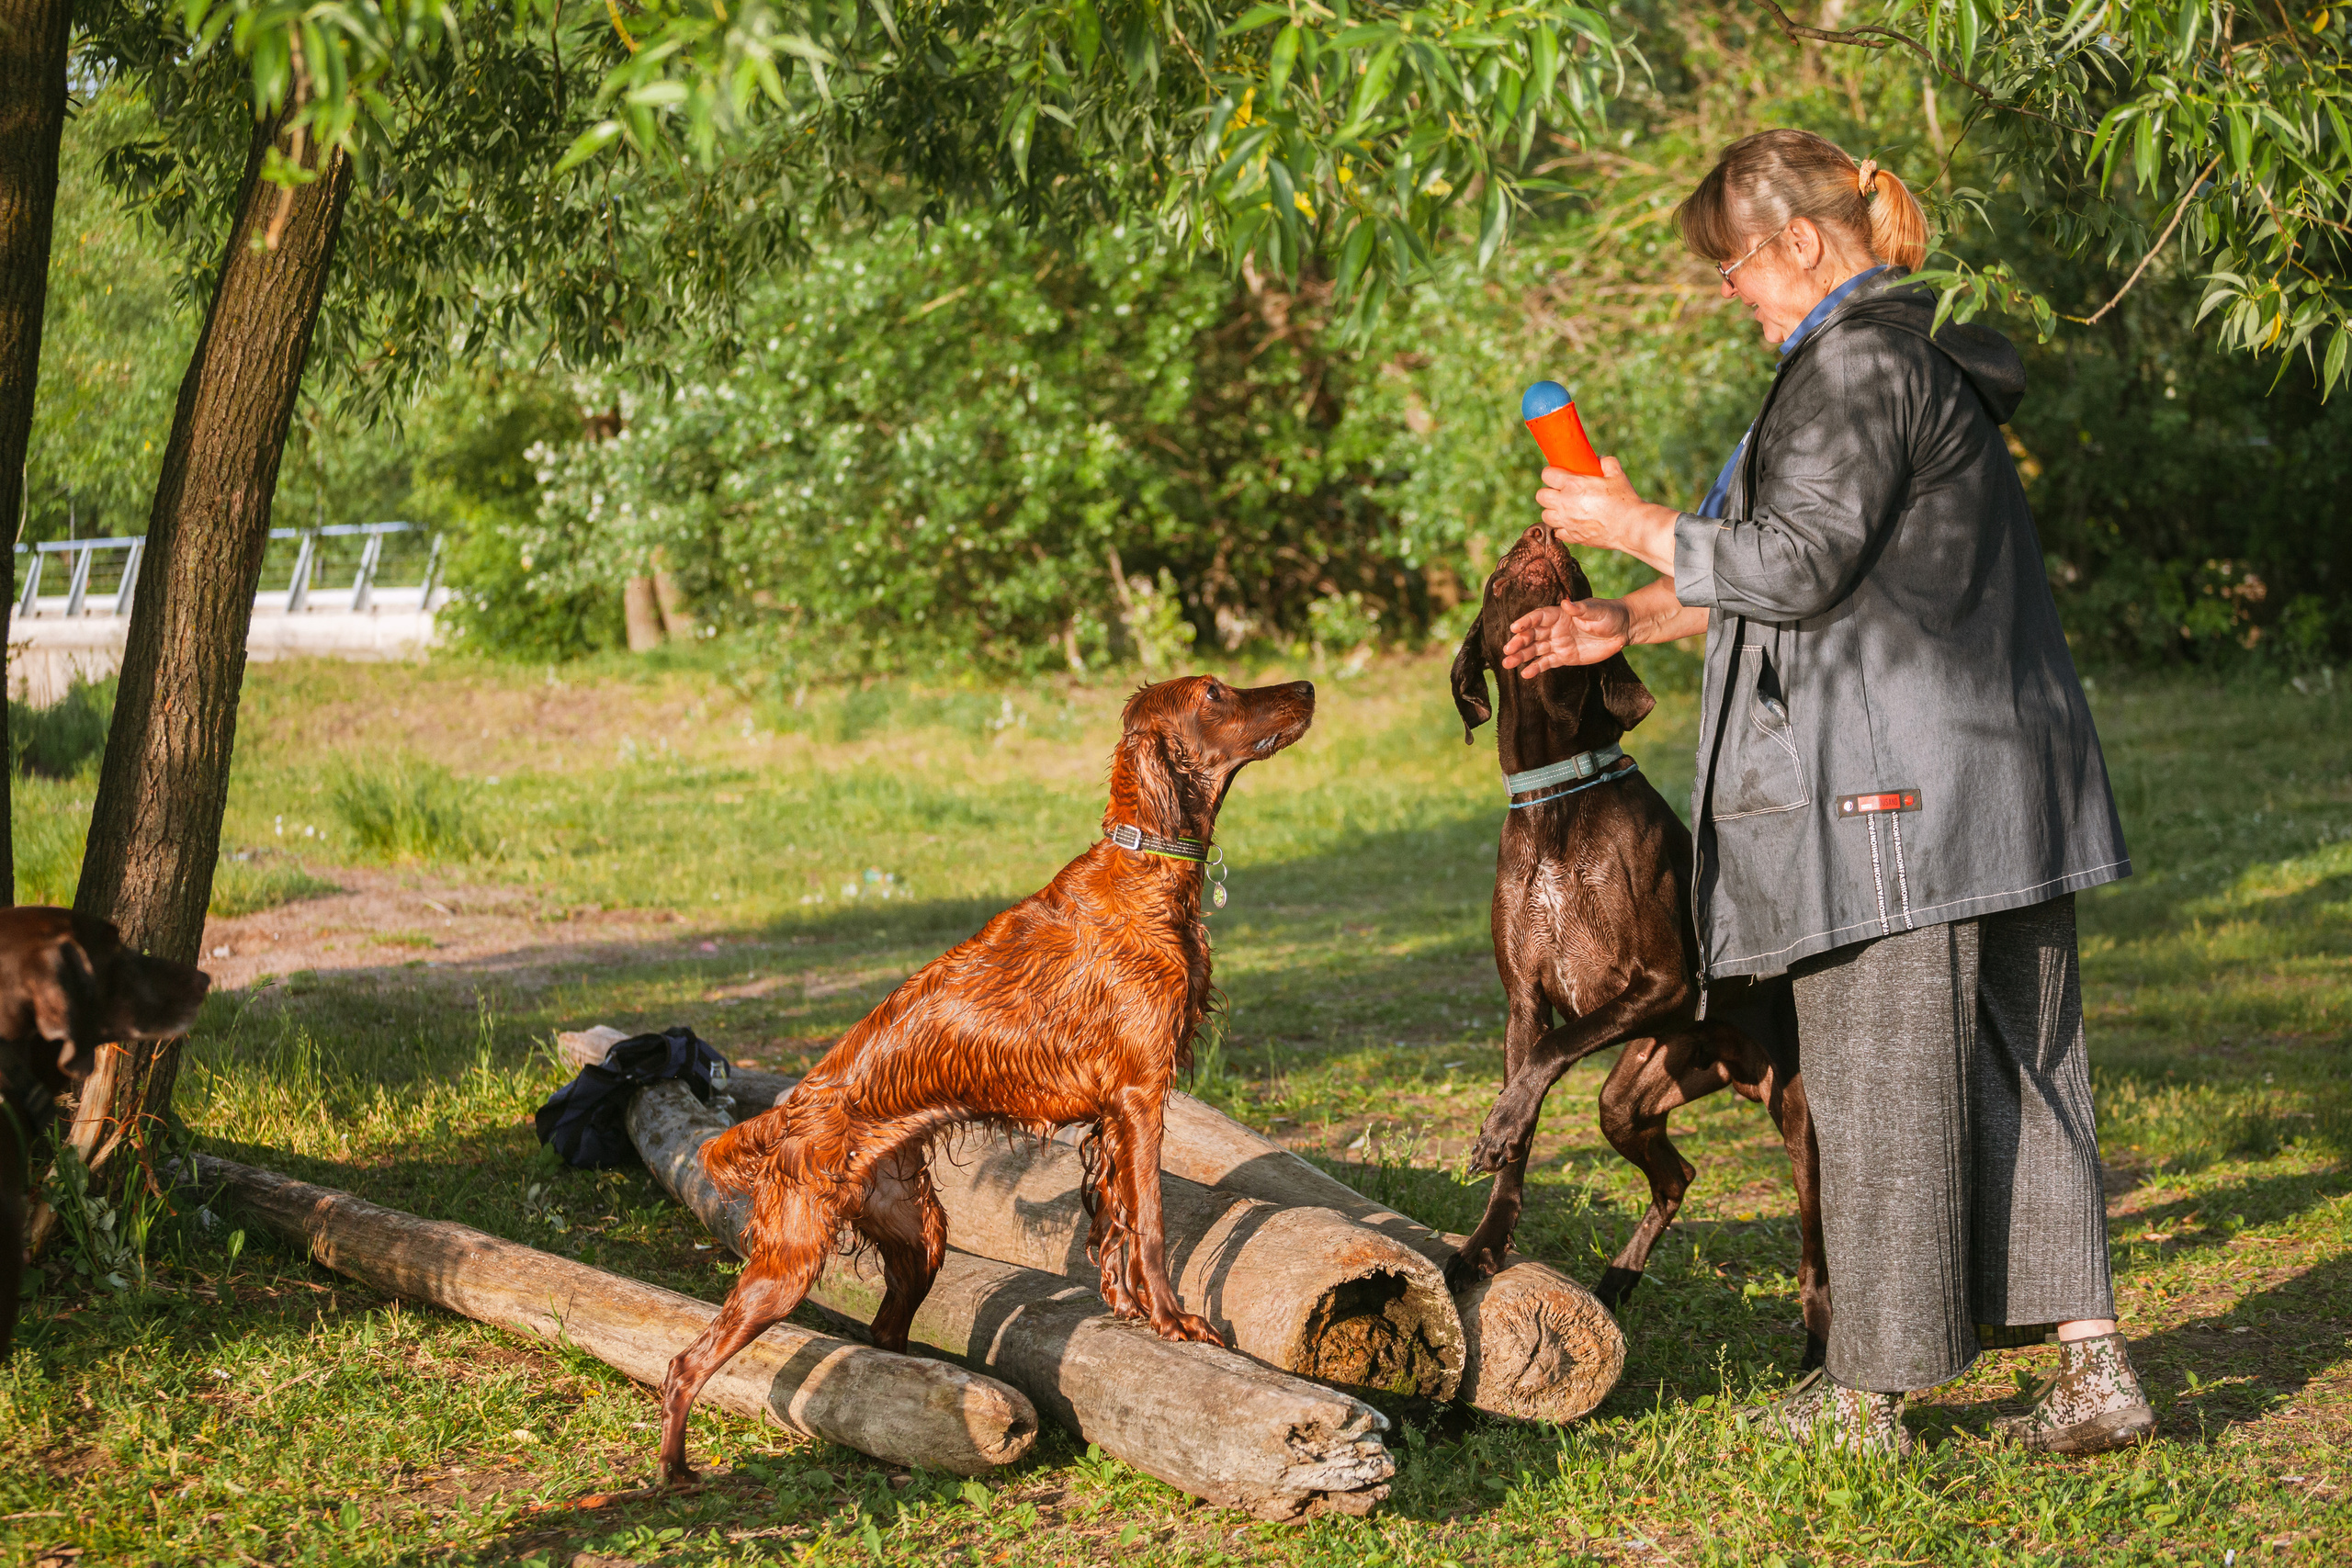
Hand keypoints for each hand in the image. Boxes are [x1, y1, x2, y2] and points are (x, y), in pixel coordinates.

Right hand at [1501, 596, 1632, 676]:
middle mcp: (1555, 629)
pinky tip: (1525, 674)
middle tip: (1507, 650)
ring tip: (1507, 663)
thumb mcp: (1597, 610)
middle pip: (1532, 635)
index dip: (1526, 622)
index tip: (1514, 628)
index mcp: (1560, 614)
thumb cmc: (1609, 615)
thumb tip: (1566, 603)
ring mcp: (1558, 644)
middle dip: (1519, 642)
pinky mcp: (1564, 657)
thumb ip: (1581, 609)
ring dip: (1521, 656)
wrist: (1622, 630)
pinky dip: (1536, 668)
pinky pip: (1547, 663)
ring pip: (1535, 650)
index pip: (1538, 617)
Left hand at [1534, 456, 1679, 574]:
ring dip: (1552, 511)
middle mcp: (1565, 503)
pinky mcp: (1573, 537)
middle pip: (1540, 496)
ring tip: (1564, 508)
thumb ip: (1606, 463)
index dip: (1551, 473)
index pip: (1547, 475)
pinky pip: (1558, 532)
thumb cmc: (1625, 500)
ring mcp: (1567, 522)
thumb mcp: (1617, 475)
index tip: (1557, 474)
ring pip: (1545, 515)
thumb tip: (1599, 459)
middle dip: (1548, 492)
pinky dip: (1562, 528)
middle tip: (1560, 492)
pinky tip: (1572, 523)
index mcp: (1573, 485)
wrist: (1631, 527)